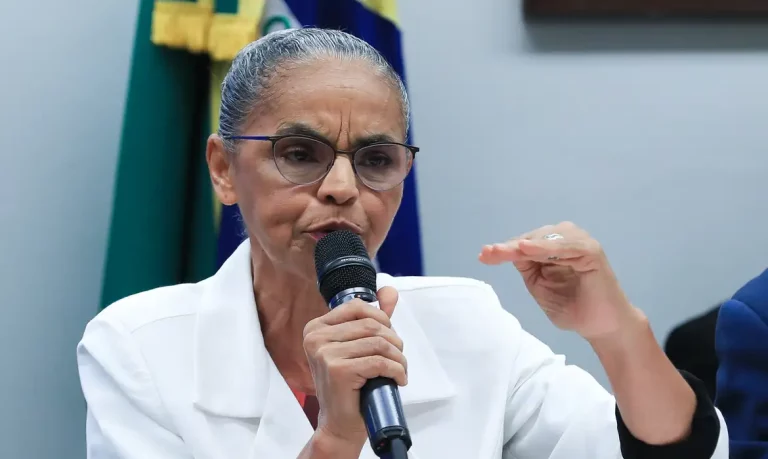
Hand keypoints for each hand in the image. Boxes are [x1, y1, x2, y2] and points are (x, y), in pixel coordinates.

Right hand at [302, 287, 405, 452]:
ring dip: (398, 358)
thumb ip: (374, 317)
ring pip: (378, 343)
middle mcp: (316, 338)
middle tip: (398, 359)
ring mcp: (324, 353)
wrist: (340, 424)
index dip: (382, 319)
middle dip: (394, 341)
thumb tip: (389, 291)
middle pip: (371, 325)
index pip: (358, 306)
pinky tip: (398, 379)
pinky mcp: (337, 370)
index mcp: (316, 328)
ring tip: (399, 370)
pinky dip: (396, 370)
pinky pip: (379, 361)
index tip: (389, 338)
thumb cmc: (350, 386)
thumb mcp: (360, 346)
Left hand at [478, 221, 638, 340]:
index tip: (483, 255)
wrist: (600, 327)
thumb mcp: (540, 285)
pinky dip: (545, 247)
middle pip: (532, 238)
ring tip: (503, 251)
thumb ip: (527, 267)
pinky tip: (526, 249)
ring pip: (545, 239)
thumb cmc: (573, 307)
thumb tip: (503, 252)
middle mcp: (567, 240)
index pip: (525, 244)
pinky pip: (565, 247)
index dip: (504, 249)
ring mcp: (580, 244)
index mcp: (555, 247)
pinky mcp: (591, 252)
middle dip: (509, 246)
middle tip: (488, 254)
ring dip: (523, 245)